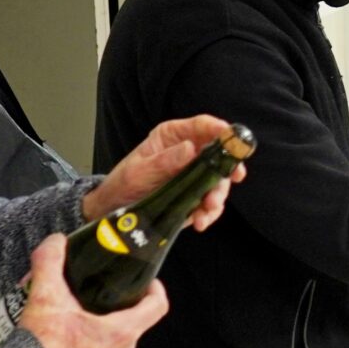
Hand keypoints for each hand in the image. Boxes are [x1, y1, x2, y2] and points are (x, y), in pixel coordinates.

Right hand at [18, 236, 167, 347]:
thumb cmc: (41, 346)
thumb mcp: (45, 296)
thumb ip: (50, 262)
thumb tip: (56, 241)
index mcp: (122, 333)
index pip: (158, 307)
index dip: (156, 289)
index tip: (146, 280)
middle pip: (133, 323)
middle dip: (118, 306)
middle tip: (98, 293)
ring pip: (114, 342)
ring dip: (102, 327)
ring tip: (79, 314)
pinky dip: (89, 347)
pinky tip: (68, 338)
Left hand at [84, 115, 242, 229]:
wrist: (114, 210)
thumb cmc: (123, 183)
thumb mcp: (139, 171)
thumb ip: (164, 161)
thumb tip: (190, 148)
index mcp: (173, 137)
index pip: (202, 126)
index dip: (220, 130)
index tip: (234, 140)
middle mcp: (188, 153)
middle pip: (218, 155)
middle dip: (225, 171)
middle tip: (229, 181)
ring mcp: (194, 175)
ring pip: (218, 181)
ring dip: (217, 197)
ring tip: (206, 211)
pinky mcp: (194, 195)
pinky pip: (210, 202)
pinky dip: (209, 212)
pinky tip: (201, 221)